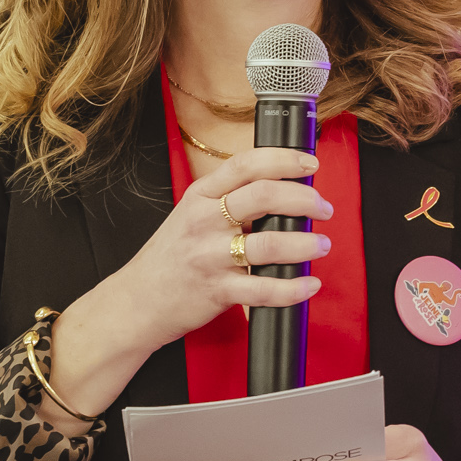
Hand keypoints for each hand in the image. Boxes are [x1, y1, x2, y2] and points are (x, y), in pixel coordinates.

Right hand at [45, 146, 331, 423]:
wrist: (136, 301)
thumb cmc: (172, 256)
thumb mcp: (190, 213)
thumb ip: (228, 198)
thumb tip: (281, 188)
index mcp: (200, 195)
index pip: (246, 164)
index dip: (284, 159)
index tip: (311, 164)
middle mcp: (205, 221)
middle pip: (264, 196)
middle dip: (304, 200)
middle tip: (324, 208)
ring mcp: (210, 256)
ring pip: (269, 243)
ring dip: (305, 244)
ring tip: (322, 245)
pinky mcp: (217, 291)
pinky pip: (263, 290)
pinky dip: (293, 288)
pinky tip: (310, 285)